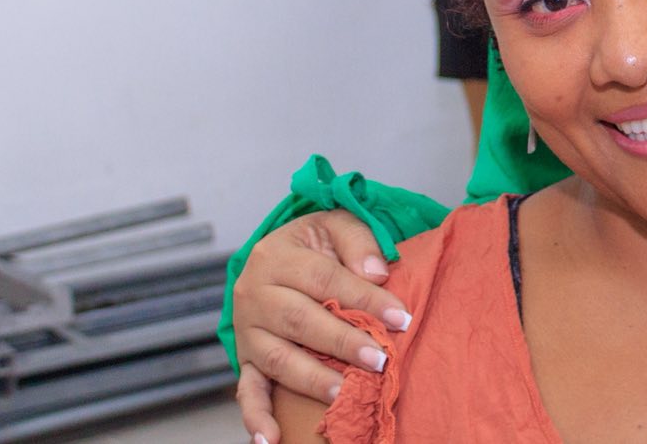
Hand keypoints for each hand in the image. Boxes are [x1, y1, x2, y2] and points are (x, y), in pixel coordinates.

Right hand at [230, 211, 409, 442]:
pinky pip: (247, 390)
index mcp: (277, 256)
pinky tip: (272, 439)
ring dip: (314, 379)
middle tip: (380, 361)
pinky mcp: (245, 359)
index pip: (325, 279)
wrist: (276, 255)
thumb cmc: (315, 243)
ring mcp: (248, 330)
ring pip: (279, 359)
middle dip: (343, 343)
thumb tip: (377, 274)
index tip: (401, 318)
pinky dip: (257, 417)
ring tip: (347, 392)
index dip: (364, 299)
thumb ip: (358, 241)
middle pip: (300, 321)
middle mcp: (254, 293)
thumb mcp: (335, 224)